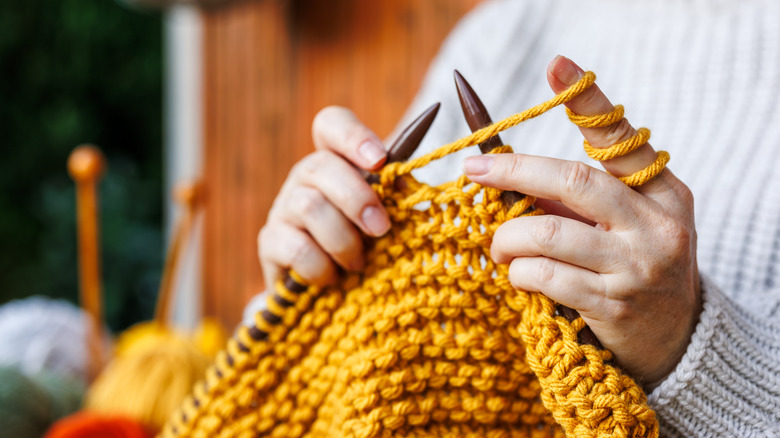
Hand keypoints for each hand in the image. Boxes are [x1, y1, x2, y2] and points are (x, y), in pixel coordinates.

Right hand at [258, 106, 390, 290]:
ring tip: (358, 263)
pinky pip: (297, 248)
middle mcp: (304, 177)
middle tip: (381, 228)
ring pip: (309, 206)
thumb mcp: (382, 217)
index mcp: (336, 161)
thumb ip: (393, 196)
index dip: (353, 136)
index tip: (379, 160)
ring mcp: (283, 208)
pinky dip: (322, 267)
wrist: (326, 292)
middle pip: (320, 165)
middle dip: (356, 198)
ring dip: (342, 239)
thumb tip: (405, 182)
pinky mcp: (270, 242)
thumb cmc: (363, 245)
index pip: (331, 125)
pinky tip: (332, 278)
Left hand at [463, 56, 701, 386]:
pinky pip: (544, 277)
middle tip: (474, 169)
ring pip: (548, 233)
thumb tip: (505, 169)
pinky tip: (518, 275)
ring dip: (508, 238)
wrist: (674, 339)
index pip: (620, 138)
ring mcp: (637, 267)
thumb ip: (577, 198)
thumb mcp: (623, 225)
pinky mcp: (612, 304)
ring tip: (499, 246)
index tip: (556, 65)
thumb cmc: (633, 266)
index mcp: (663, 193)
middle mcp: (656, 225)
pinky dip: (518, 272)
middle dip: (514, 171)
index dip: (587, 102)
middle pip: (574, 181)